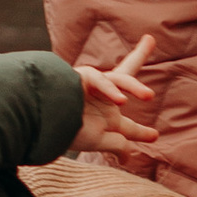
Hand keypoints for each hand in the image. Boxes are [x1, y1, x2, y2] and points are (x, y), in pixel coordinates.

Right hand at [74, 36, 157, 161]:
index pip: (129, 124)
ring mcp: (91, 87)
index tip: (154, 136)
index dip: (142, 132)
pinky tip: (120, 101)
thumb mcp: (99, 140)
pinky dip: (110, 89)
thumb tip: (128, 157)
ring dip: (133, 86)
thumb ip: (117, 144)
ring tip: (148, 96)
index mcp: (106, 119)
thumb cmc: (68, 131)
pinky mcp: (79, 78)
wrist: (42, 124)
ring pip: (117, 77)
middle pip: (123, 76)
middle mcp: (100, 100)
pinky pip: (98, 78)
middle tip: (150, 39)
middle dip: (137, 57)